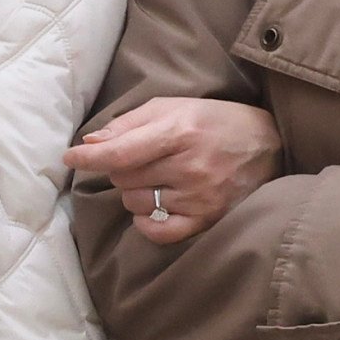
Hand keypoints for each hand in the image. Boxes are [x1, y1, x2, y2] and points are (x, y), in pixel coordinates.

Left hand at [66, 96, 282, 242]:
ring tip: (157, 178)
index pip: (121, 152)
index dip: (90, 158)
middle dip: (121, 169)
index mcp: (180, 131)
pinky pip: (158, 232)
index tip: (70, 158)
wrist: (270, 145)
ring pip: (136, 203)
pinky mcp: (207, 220)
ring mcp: (200, 197)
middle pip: (124, 179)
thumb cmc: (216, 121)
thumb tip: (91, 144)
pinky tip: (153, 208)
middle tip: (142, 159)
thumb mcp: (175, 107)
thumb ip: (131, 123)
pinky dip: (146, 222)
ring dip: (135, 193)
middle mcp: (190, 166)